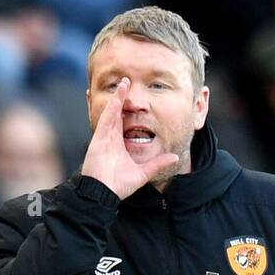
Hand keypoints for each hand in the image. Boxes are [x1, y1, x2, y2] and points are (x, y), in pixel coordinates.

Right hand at [81, 78, 179, 200]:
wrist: (104, 193)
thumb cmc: (119, 186)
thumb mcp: (143, 173)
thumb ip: (157, 164)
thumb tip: (174, 158)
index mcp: (119, 144)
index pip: (125, 122)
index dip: (129, 110)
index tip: (137, 100)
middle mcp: (111, 138)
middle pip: (117, 113)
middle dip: (123, 98)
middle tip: (128, 82)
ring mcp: (105, 137)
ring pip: (112, 111)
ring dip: (118, 96)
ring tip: (124, 82)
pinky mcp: (100, 138)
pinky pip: (107, 118)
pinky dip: (112, 106)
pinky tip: (119, 95)